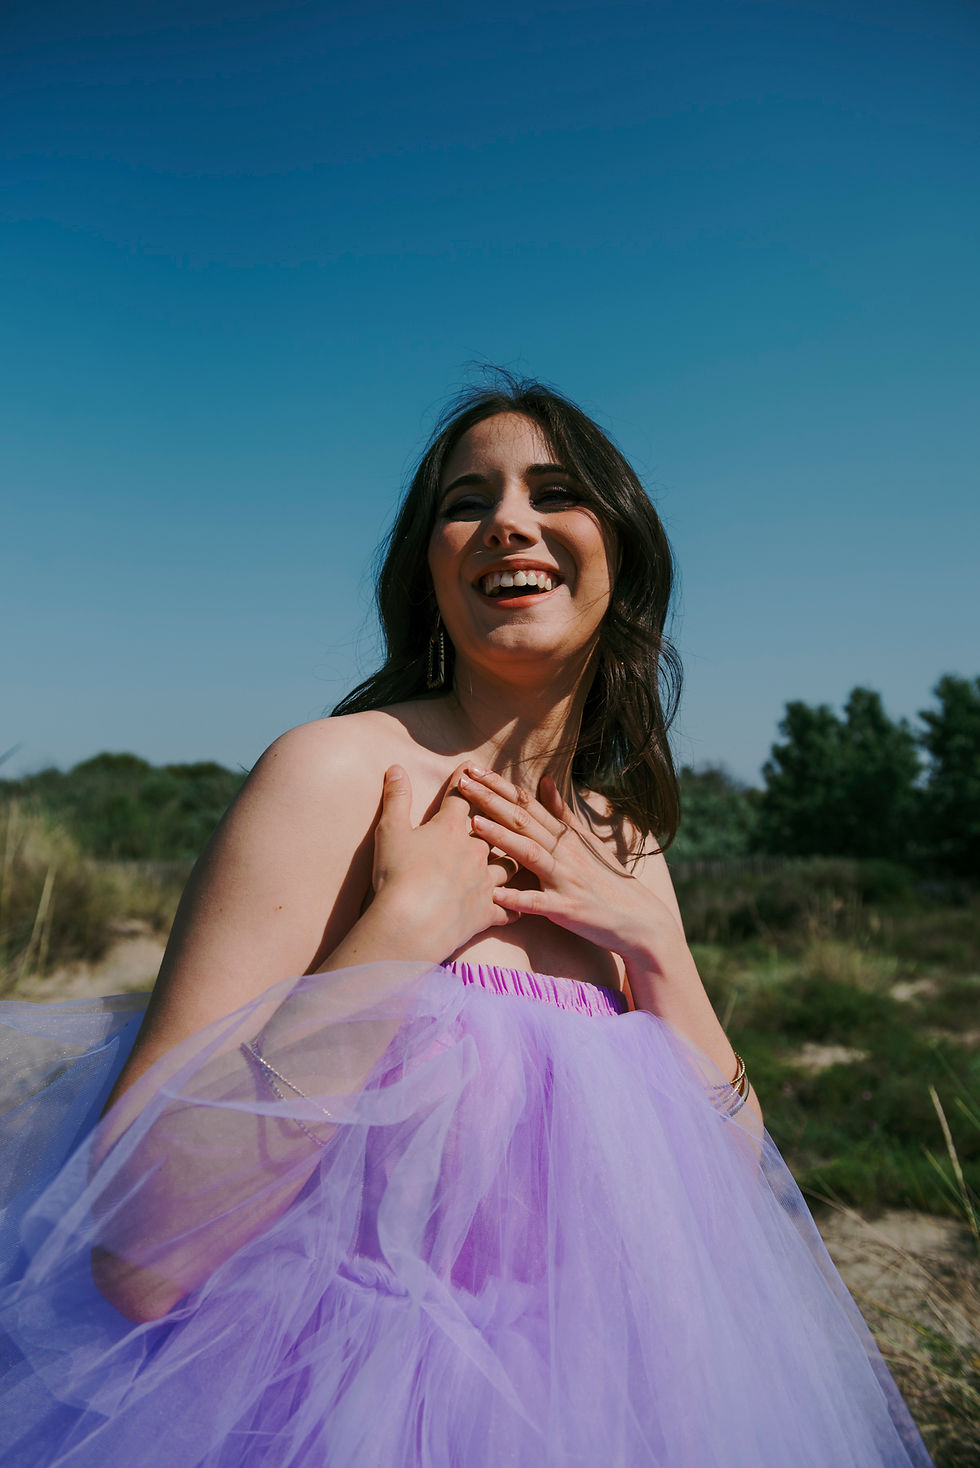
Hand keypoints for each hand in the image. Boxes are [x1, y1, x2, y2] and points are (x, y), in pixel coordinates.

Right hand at [371, 765, 518, 959]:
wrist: (412, 922)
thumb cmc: (397, 875)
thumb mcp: (390, 831)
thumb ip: (396, 798)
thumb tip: (396, 768)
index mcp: (450, 828)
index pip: (461, 797)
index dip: (465, 781)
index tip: (471, 768)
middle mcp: (475, 850)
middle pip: (495, 828)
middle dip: (500, 818)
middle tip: (507, 808)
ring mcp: (484, 881)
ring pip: (509, 866)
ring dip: (512, 860)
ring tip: (517, 857)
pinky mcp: (486, 911)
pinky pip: (507, 909)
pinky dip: (512, 908)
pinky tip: (517, 908)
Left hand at [457, 768, 674, 962]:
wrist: (638, 919)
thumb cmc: (607, 880)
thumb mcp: (587, 842)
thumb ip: (562, 813)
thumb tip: (545, 780)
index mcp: (565, 836)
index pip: (528, 804)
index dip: (499, 785)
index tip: (473, 769)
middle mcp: (564, 852)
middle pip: (524, 821)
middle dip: (491, 801)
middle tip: (462, 783)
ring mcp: (566, 879)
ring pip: (530, 853)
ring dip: (502, 838)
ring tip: (474, 824)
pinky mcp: (568, 909)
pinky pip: (540, 903)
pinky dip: (519, 898)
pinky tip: (496, 894)